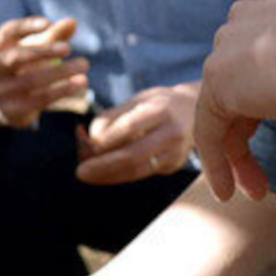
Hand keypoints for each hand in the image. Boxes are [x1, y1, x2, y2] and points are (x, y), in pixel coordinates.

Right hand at [0, 16, 89, 127]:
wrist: (1, 105)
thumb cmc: (22, 67)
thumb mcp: (32, 49)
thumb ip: (52, 35)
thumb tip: (72, 22)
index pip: (8, 32)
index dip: (26, 27)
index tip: (47, 23)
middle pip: (17, 57)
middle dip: (43, 51)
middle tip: (69, 47)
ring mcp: (1, 91)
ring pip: (32, 81)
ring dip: (61, 72)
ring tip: (84, 64)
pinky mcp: (14, 110)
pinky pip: (40, 99)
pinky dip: (62, 90)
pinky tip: (80, 83)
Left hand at [75, 82, 197, 185]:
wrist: (195, 112)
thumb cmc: (158, 103)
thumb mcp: (137, 100)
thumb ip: (112, 118)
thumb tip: (89, 140)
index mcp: (161, 110)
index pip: (131, 127)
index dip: (107, 139)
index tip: (87, 146)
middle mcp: (172, 133)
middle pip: (134, 155)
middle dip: (104, 166)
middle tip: (80, 172)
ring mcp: (176, 153)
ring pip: (138, 170)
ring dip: (109, 175)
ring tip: (88, 175)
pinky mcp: (174, 166)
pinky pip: (143, 173)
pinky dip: (120, 174)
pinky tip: (104, 173)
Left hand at [195, 0, 275, 201]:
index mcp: (275, 12)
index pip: (260, 63)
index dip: (270, 104)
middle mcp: (244, 23)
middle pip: (237, 88)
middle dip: (249, 134)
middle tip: (264, 178)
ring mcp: (226, 48)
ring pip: (222, 111)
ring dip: (237, 156)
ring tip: (257, 192)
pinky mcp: (217, 80)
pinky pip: (209, 130)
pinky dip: (216, 163)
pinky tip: (227, 193)